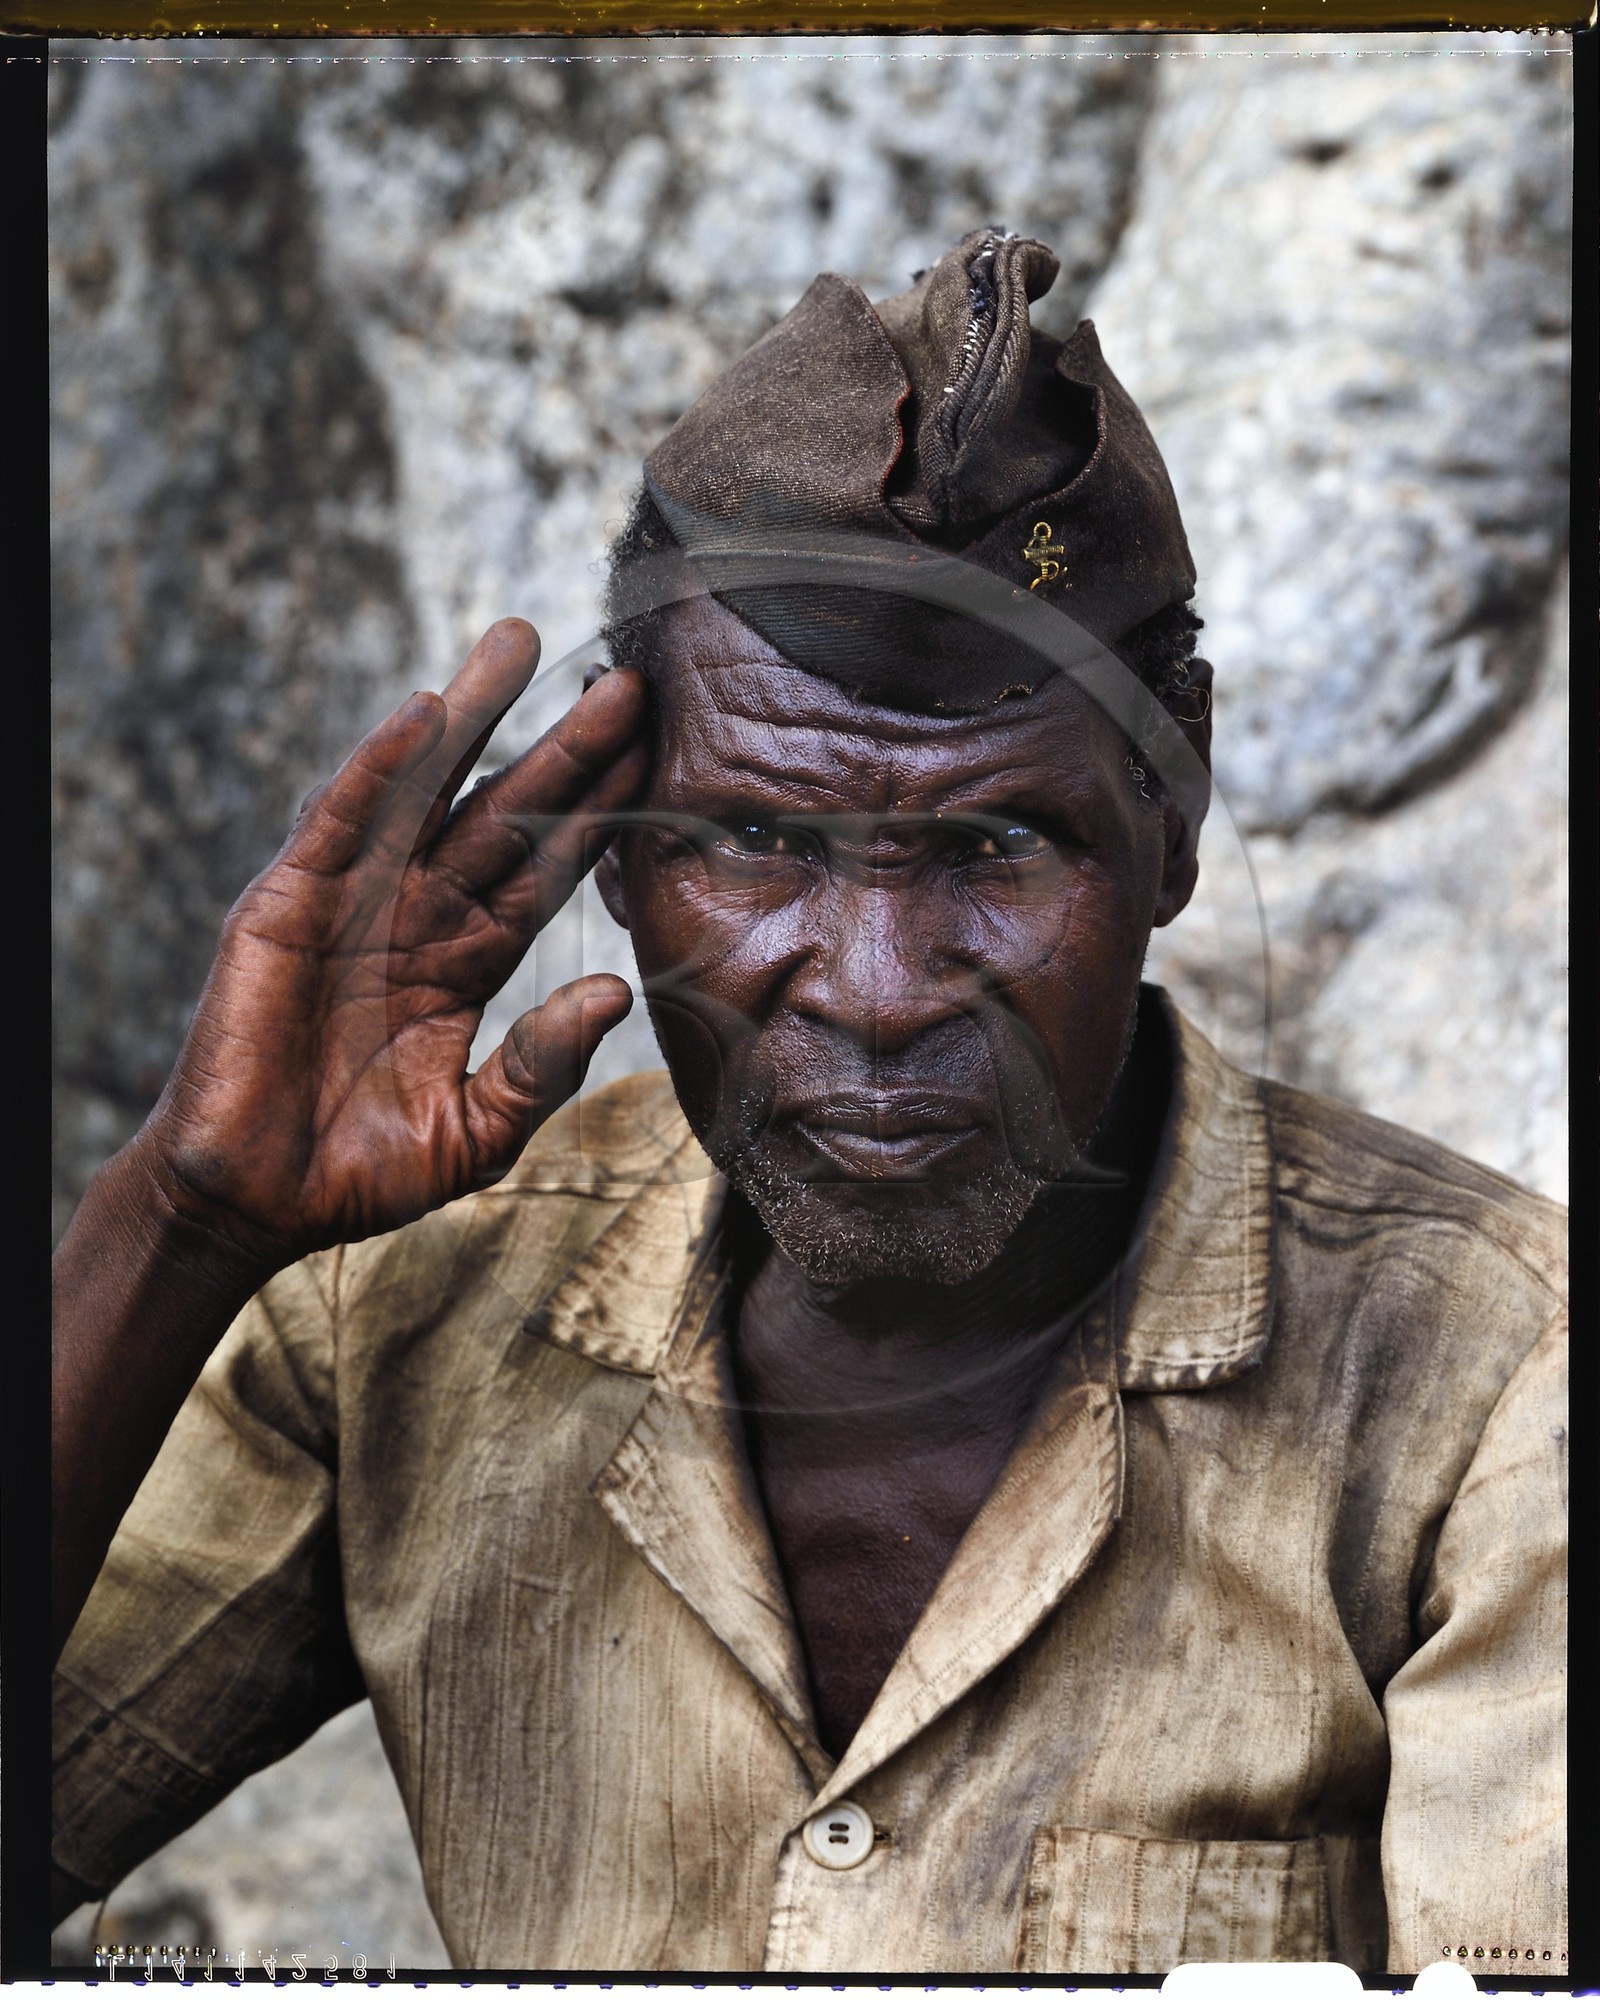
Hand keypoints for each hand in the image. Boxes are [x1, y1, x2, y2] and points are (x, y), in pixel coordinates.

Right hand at [132, 617, 648, 1267]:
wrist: (253, 1201)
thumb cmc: (363, 1173)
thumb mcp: (477, 1130)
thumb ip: (543, 1064)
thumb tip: (616, 990)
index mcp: (468, 961)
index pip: (547, 871)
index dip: (601, 815)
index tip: (660, 757)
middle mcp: (419, 915)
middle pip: (504, 813)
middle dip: (563, 748)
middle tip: (626, 681)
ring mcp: (353, 901)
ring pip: (427, 792)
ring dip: (473, 716)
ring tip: (522, 643)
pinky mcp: (286, 902)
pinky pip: (340, 822)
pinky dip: (380, 767)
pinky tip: (423, 713)